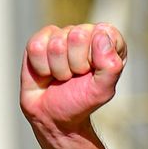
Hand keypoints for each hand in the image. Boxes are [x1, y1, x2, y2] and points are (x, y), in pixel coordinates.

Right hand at [22, 22, 126, 137]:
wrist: (53, 115)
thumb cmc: (81, 101)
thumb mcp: (102, 90)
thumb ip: (111, 66)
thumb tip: (101, 36)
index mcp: (109, 41)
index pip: (104, 33)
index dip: (96, 57)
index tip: (93, 72)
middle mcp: (86, 33)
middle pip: (78, 35)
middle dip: (75, 64)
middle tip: (75, 76)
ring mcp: (62, 34)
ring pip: (57, 44)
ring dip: (58, 69)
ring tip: (62, 77)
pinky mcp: (40, 40)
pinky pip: (36, 47)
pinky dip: (41, 66)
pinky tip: (46, 73)